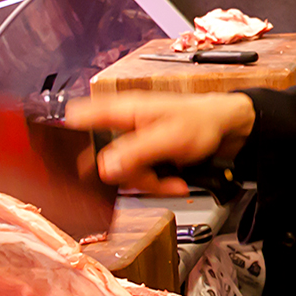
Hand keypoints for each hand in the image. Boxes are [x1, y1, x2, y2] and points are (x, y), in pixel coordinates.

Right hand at [62, 92, 255, 194]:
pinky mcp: (147, 157)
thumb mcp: (168, 139)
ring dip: (148, 184)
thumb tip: (103, 168)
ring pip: (123, 174)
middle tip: (146, 178)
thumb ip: (134, 153)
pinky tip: (175, 182)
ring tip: (171, 182)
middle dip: (126, 175)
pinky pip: (141, 179)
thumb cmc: (202, 120)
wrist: (229, 130)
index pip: (79, 116)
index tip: (66, 160)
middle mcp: (124, 125)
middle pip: (102, 158)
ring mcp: (136, 143)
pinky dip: (158, 185)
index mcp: (123, 110)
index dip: (66, 136)